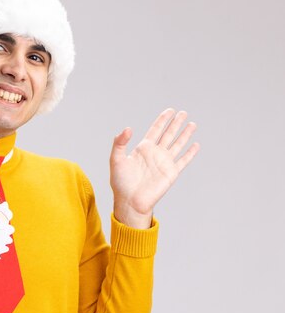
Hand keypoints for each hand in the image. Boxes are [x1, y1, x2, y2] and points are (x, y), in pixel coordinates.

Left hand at [110, 108, 199, 228]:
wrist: (130, 201)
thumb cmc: (120, 182)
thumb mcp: (116, 159)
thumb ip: (119, 143)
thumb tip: (128, 128)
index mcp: (143, 149)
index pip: (155, 130)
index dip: (162, 120)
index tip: (169, 111)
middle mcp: (155, 153)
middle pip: (168, 134)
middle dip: (176, 123)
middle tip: (183, 113)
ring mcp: (164, 162)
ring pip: (178, 144)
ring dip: (185, 134)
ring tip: (192, 124)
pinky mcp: (171, 173)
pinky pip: (183, 160)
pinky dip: (190, 153)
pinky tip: (195, 145)